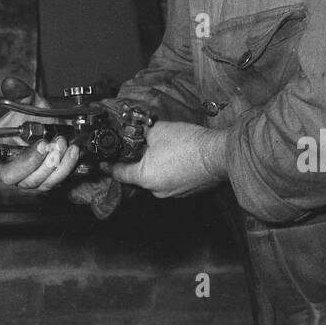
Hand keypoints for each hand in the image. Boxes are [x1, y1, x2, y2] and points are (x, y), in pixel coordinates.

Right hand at [0, 91, 82, 192]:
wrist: (57, 128)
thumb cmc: (36, 119)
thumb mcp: (28, 102)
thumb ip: (18, 93)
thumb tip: (10, 83)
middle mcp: (9, 166)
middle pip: (10, 176)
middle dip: (29, 161)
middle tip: (44, 144)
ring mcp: (26, 178)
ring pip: (33, 181)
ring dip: (50, 163)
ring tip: (60, 142)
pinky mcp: (44, 182)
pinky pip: (52, 182)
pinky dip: (64, 167)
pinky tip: (70, 151)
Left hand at [111, 120, 226, 197]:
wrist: (219, 154)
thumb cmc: (190, 144)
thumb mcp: (159, 131)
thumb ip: (143, 132)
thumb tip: (138, 131)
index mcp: (144, 177)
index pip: (119, 174)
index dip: (111, 166)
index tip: (105, 162)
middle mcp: (156, 190)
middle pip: (139, 176)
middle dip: (139, 162)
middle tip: (142, 148)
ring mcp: (173, 193)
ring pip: (157, 179)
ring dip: (157, 167)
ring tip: (165, 151)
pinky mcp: (187, 192)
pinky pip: (172, 181)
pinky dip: (171, 171)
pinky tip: (178, 158)